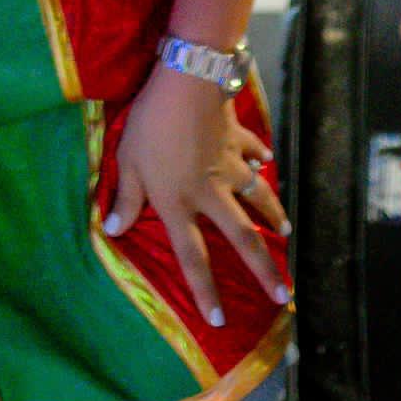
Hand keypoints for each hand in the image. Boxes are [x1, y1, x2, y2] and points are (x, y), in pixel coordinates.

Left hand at [102, 66, 289, 324]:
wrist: (189, 80)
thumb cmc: (151, 123)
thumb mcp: (128, 161)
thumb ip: (125, 197)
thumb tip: (114, 230)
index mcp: (179, 203)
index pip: (193, 257)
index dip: (205, 291)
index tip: (220, 320)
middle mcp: (210, 193)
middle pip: (242, 239)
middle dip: (264, 271)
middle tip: (284, 295)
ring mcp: (230, 166)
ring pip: (258, 198)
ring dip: (273, 216)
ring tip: (285, 233)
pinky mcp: (239, 140)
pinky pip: (254, 153)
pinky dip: (262, 159)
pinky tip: (267, 162)